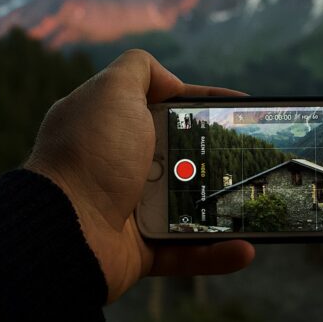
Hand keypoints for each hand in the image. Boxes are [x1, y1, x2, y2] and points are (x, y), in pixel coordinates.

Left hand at [25, 49, 254, 302]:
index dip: (204, 104)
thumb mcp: (111, 90)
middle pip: (184, 156)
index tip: (240, 107)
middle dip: (221, 156)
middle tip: (257, 156)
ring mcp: (131, 210)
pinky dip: (216, 253)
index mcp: (112, 126)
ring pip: (192, 206)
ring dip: (227, 208)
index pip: (166, 107)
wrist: (63, 228)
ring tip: (259, 204)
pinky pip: (187, 252)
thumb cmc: (91, 154)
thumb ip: (139, 68)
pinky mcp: (141, 251)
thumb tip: (171, 82)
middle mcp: (120, 165)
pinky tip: (246, 249)